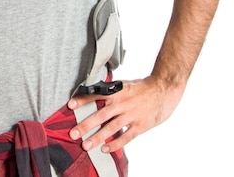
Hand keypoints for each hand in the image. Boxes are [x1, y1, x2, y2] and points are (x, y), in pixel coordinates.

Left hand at [68, 75, 183, 152]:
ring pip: (111, 129)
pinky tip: (105, 149)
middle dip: (86, 125)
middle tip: (73, 133)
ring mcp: (131, 115)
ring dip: (97, 137)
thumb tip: (95, 91)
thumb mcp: (124, 84)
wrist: (163, 89)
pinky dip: (115, 144)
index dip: (83, 100)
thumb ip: (111, 90)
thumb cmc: (142, 87)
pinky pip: (125, 137)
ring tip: (86, 145)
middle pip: (100, 115)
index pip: (96, 95)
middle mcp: (122, 103)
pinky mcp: (140, 126)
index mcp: (117, 91)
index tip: (70, 105)